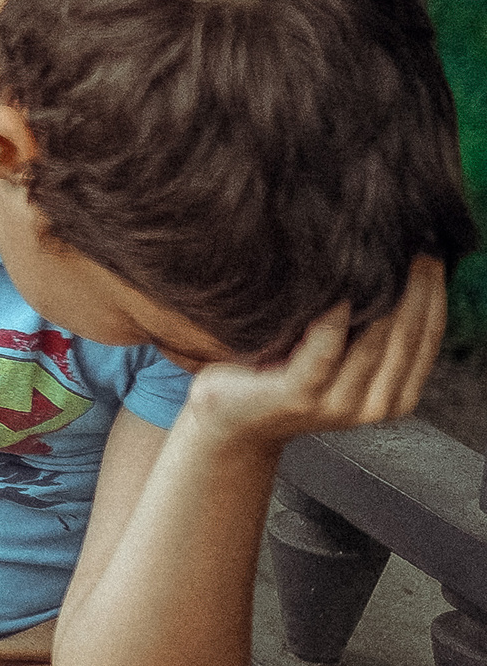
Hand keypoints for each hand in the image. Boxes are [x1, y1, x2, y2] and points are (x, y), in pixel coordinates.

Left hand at [183, 258, 447, 454]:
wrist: (232, 420)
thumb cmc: (282, 376)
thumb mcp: (338, 356)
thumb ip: (369, 330)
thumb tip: (396, 270)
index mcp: (393, 395)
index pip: (427, 337)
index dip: (434, 295)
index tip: (433, 254)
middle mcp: (373, 403)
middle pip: (407, 337)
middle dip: (415, 289)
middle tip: (415, 245)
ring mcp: (336, 404)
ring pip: (375, 343)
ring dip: (383, 299)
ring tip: (383, 257)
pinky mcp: (298, 396)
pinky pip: (325, 352)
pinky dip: (334, 321)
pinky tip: (338, 292)